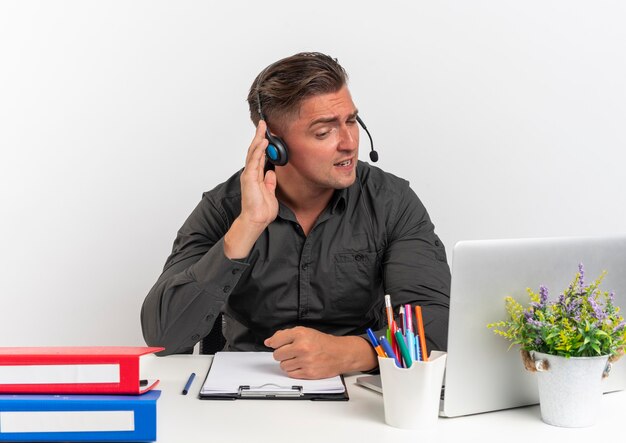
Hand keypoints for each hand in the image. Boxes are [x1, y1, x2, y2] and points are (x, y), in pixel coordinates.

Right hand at [224, 121, 278, 258]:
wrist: (256, 220)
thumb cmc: (261, 210)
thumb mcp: (270, 193)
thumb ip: (270, 182)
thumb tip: (271, 172)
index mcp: (256, 176)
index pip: (259, 156)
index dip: (263, 144)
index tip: (267, 134)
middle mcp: (251, 173)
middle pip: (255, 150)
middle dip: (259, 136)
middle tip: (263, 124)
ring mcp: (249, 175)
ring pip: (253, 152)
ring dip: (258, 139)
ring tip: (263, 128)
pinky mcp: (249, 178)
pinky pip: (255, 161)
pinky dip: (259, 150)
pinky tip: (264, 142)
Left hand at [264, 326, 377, 378]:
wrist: (340, 353)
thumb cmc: (322, 342)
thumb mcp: (305, 331)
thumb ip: (284, 335)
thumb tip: (268, 342)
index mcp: (300, 334)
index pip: (276, 341)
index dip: (275, 343)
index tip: (277, 344)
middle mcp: (302, 347)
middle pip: (277, 355)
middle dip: (282, 354)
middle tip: (291, 352)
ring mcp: (305, 361)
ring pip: (283, 366)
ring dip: (287, 363)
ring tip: (298, 358)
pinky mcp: (308, 373)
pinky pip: (290, 374)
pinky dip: (294, 370)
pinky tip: (301, 365)